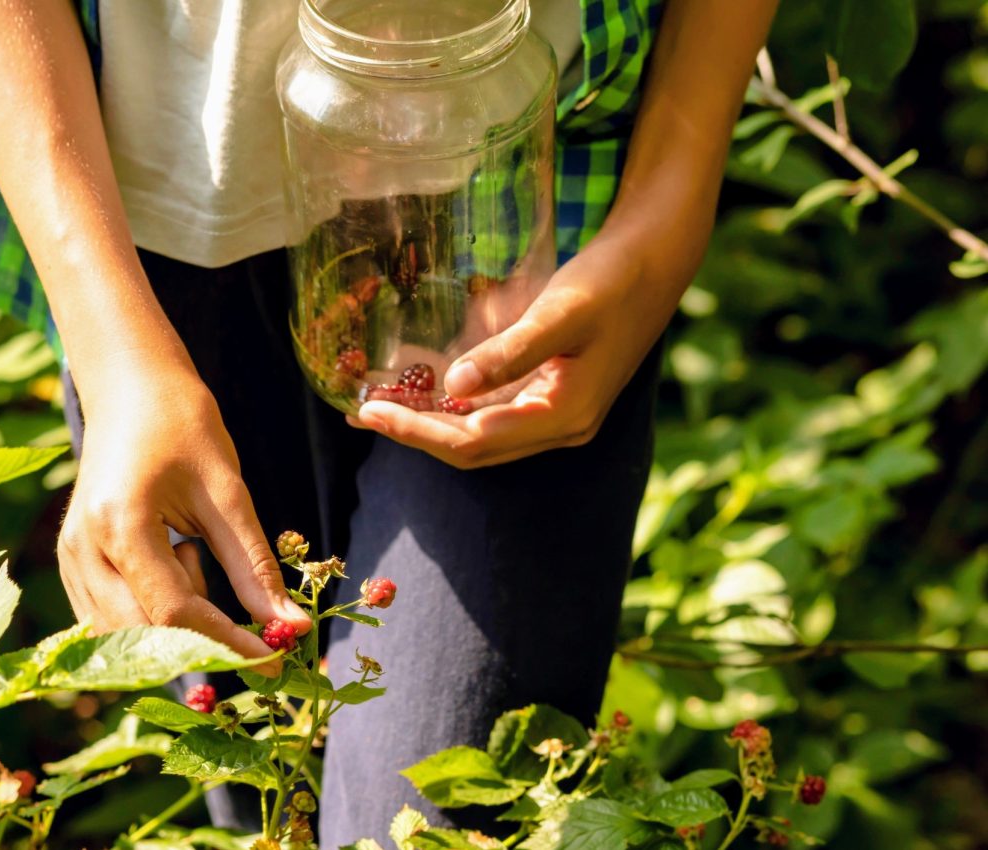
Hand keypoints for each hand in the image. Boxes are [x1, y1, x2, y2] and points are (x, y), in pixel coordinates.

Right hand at [57, 360, 309, 665]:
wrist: (130, 389)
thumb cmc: (184, 426)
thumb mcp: (227, 491)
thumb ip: (254, 566)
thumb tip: (290, 627)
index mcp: (121, 524)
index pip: (175, 613)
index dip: (228, 643)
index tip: (276, 659)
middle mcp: (82, 550)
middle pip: (144, 636)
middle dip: (203, 643)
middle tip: (253, 625)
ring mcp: (69, 560)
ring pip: (127, 636)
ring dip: (175, 625)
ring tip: (195, 558)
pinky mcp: (71, 565)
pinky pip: (112, 620)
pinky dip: (154, 614)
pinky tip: (173, 563)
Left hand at [353, 234, 684, 467]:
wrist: (656, 262)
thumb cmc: (611, 281)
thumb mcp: (560, 312)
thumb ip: (509, 352)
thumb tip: (453, 386)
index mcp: (564, 416)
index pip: (473, 441)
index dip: (417, 432)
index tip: (370, 412)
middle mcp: (560, 428)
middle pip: (473, 449)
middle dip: (415, 434)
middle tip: (362, 414)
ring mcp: (557, 417)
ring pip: (480, 436)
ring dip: (430, 426)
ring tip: (379, 409)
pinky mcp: (551, 397)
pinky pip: (492, 416)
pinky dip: (453, 409)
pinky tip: (422, 392)